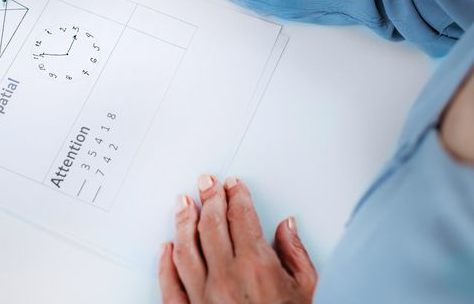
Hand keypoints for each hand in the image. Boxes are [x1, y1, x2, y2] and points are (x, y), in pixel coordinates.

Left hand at [159, 175, 316, 303]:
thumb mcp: (308, 291)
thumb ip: (296, 255)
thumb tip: (286, 227)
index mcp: (257, 268)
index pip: (241, 217)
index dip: (236, 196)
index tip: (233, 185)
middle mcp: (227, 279)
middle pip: (211, 226)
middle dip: (209, 199)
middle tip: (206, 182)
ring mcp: (204, 299)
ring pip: (185, 249)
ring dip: (183, 221)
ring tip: (183, 203)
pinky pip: (170, 285)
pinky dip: (165, 263)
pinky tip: (166, 247)